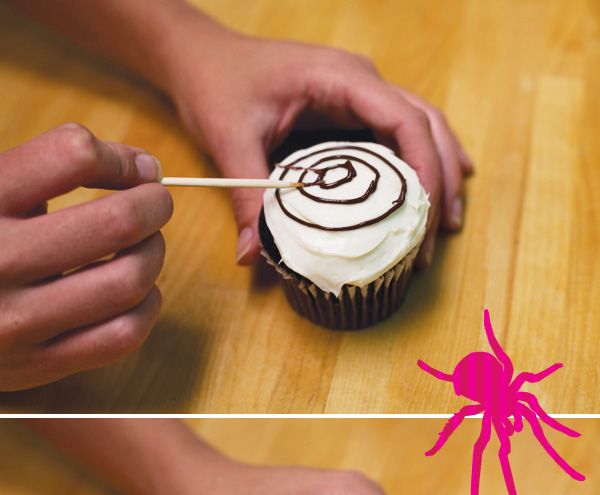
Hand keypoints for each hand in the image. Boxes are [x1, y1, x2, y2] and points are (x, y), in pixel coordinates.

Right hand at [0, 123, 172, 390]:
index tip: (134, 168)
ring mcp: (16, 320)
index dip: (118, 157)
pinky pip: (121, 336)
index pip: (72, 155)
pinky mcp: (35, 366)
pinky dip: (147, 307)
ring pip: (128, 281)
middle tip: (156, 203)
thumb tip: (142, 168)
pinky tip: (141, 292)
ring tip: (148, 245)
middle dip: (154, 204)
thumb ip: (36, 172)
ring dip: (154, 255)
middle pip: (116, 220)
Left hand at [167, 22, 472, 265]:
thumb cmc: (217, 85)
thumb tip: (252, 255)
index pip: (403, 118)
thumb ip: (247, 197)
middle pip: (425, 123)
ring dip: (440, 171)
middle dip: (440, 179)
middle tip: (439, 234)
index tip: (425, 217)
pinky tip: (435, 192)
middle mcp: (361, 80)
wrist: (203, 57)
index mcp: (339, 78)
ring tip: (447, 222)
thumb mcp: (229, 140)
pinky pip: (400, 132)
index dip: (424, 167)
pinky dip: (421, 162)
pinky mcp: (354, 108)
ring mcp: (361, 92)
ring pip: (422, 126)